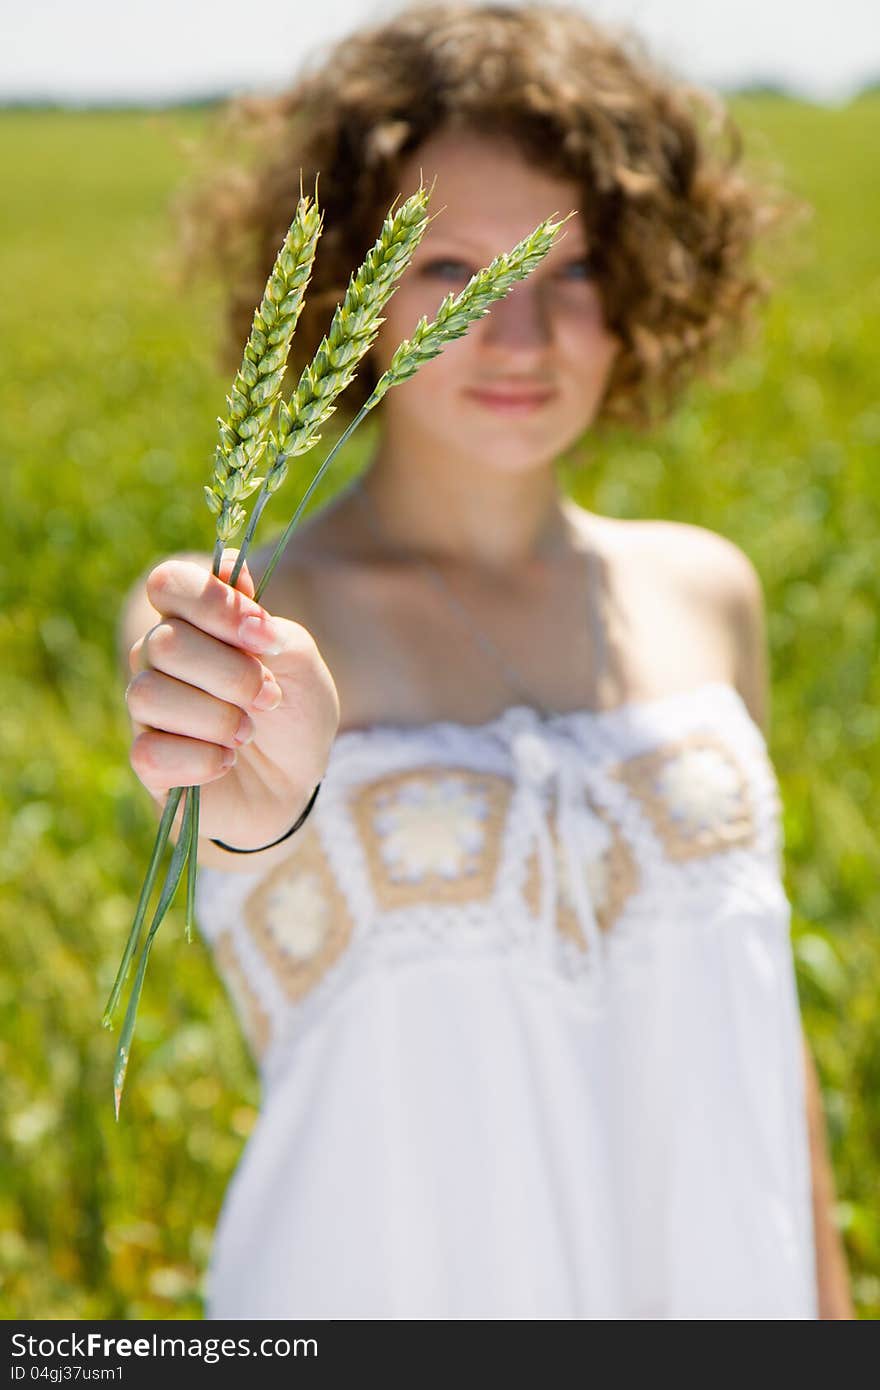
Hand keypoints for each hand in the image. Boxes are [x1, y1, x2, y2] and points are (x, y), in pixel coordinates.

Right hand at [125, 549, 339, 848]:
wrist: (295, 784)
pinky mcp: (146, 762)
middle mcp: (159, 659)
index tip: (262, 636)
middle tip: (268, 697)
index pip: (169, 584)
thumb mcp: (302, 666)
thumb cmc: (294, 715)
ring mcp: (148, 710)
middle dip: (230, 674)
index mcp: (195, 622)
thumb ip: (272, 626)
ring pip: (150, 695)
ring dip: (217, 718)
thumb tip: (235, 581)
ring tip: (246, 733)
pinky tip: (225, 762)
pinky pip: (150, 752)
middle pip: (164, 643)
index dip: (213, 605)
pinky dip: (202, 760)